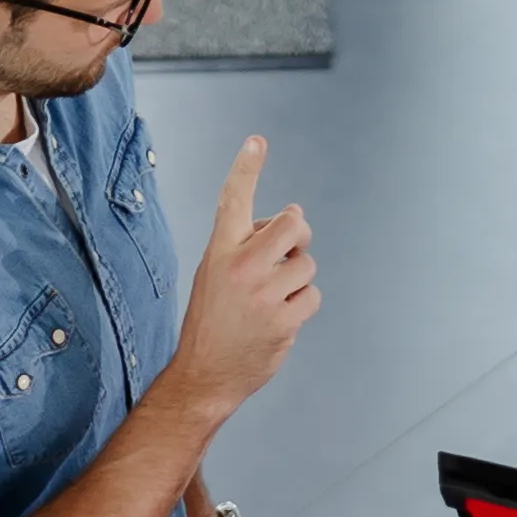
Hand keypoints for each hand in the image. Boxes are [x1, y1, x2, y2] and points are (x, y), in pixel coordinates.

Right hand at [173, 137, 315, 413]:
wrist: (204, 374)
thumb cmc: (212, 320)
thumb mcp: (213, 274)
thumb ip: (244, 247)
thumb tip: (291, 223)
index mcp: (220, 251)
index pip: (234, 200)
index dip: (246, 168)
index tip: (256, 141)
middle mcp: (241, 267)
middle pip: (294, 224)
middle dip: (300, 233)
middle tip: (292, 248)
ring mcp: (263, 294)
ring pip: (307, 264)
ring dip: (299, 278)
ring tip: (275, 296)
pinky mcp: (283, 320)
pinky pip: (312, 295)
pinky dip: (302, 305)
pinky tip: (280, 318)